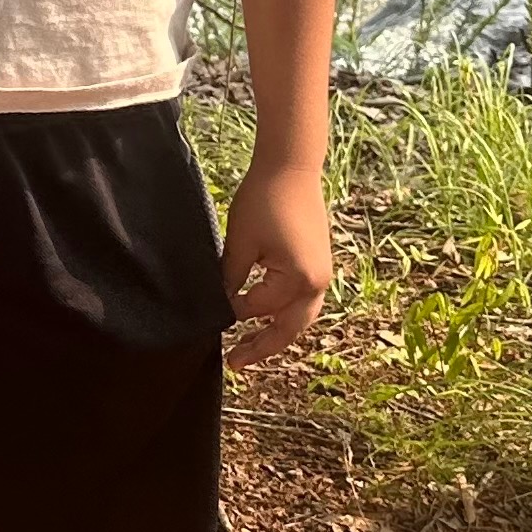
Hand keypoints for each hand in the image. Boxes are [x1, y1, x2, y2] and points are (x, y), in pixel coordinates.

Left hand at [221, 155, 331, 365]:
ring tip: (248, 347)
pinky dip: (284, 314)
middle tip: (234, 363)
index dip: (232, 312)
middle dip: (261, 347)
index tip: (208, 315)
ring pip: (299, 318)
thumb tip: (218, 307)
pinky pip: (302, 302)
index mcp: (300, 280)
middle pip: (289, 329)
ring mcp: (323, 276)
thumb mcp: (240, 243)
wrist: (291, 168)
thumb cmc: (263, 201)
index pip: (258, 309)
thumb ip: (231, 280)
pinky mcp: (319, 266)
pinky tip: (264, 317)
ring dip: (275, 333)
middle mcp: (318, 283)